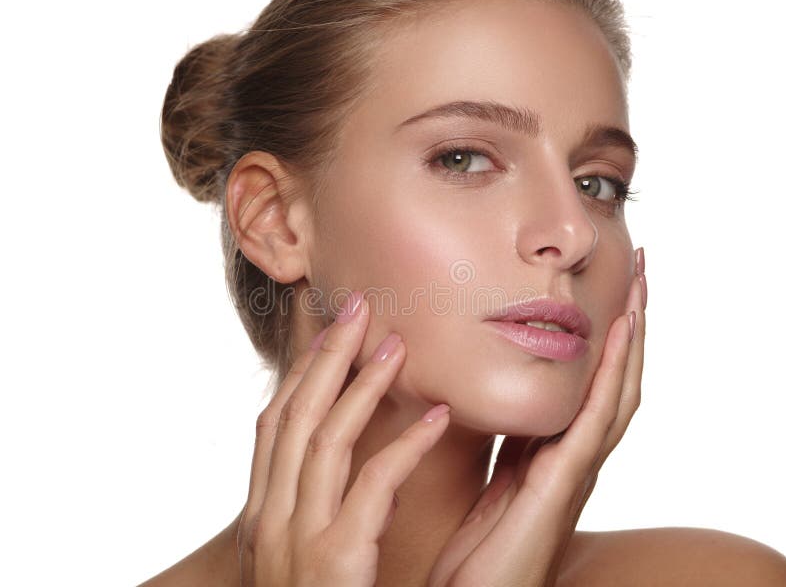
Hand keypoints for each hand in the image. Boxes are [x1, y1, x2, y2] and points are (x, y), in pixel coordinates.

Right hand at [236, 290, 450, 586]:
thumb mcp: (307, 554)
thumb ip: (320, 507)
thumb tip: (347, 462)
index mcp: (265, 513)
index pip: (277, 424)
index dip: (304, 371)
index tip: (335, 329)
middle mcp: (271, 519)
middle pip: (294, 415)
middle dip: (326, 357)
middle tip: (360, 306)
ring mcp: (297, 540)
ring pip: (324, 439)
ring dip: (362, 387)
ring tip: (399, 346)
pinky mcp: (336, 561)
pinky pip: (371, 488)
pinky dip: (404, 447)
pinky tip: (437, 418)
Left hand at [427, 262, 646, 586]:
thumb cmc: (479, 552)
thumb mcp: (490, 481)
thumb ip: (499, 442)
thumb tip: (485, 398)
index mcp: (554, 451)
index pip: (590, 382)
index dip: (606, 336)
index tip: (612, 287)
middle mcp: (575, 455)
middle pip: (616, 377)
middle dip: (632, 323)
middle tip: (641, 268)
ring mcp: (576, 468)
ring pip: (619, 388)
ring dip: (634, 334)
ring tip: (642, 283)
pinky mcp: (564, 482)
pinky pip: (596, 417)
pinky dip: (614, 372)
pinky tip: (623, 332)